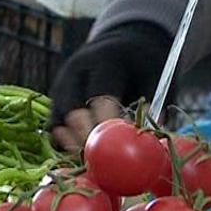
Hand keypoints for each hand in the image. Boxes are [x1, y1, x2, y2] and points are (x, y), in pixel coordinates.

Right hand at [48, 21, 172, 152]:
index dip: (106, 124)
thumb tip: (155, 143)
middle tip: (100, 162)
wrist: (122, 46)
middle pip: (71, 111)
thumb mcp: (157, 78)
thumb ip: (155, 107)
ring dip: (72, 145)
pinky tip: (80, 157)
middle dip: (84, 139)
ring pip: (58, 122)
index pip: (100, 96)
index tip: (118, 148)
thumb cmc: (143, 64)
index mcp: (103, 62)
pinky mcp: (55, 102)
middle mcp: (75, 73)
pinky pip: (54, 128)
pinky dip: (65, 144)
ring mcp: (61, 88)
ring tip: (89, 164)